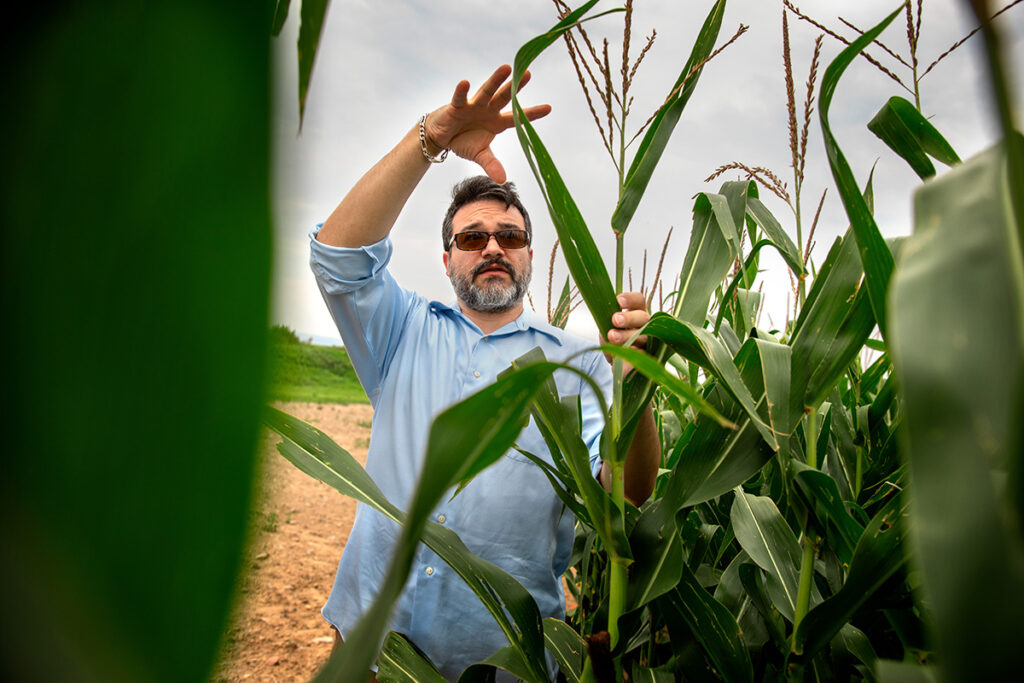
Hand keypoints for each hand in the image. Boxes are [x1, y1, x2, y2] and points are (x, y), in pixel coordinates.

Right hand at [423, 64, 551, 182]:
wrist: (442, 137)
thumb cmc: (463, 141)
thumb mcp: (479, 154)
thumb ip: (491, 165)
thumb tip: (502, 180)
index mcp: (497, 122)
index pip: (516, 117)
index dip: (532, 114)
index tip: (549, 108)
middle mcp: (488, 110)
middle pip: (504, 98)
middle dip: (515, 87)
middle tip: (528, 74)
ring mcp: (473, 106)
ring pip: (486, 91)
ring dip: (495, 80)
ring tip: (506, 68)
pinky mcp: (456, 107)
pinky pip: (460, 98)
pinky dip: (462, 91)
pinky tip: (465, 82)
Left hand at [604, 292, 649, 373]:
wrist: (620, 363)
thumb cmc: (614, 339)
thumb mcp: (606, 330)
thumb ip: (605, 325)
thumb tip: (606, 330)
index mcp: (638, 312)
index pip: (639, 301)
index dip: (630, 299)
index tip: (618, 300)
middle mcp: (647, 325)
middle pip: (642, 317)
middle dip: (629, 318)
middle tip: (615, 319)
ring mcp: (651, 342)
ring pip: (643, 337)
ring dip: (627, 336)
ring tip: (611, 336)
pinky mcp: (649, 358)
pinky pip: (642, 355)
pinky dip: (631, 355)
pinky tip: (621, 357)